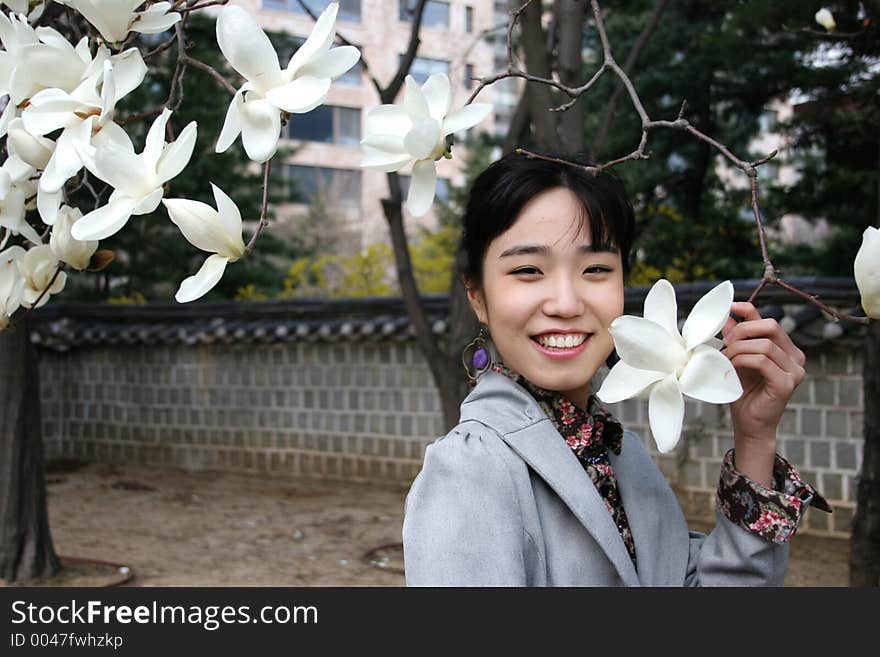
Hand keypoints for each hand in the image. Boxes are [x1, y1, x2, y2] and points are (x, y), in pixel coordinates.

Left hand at [720, 302, 805, 484]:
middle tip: (725, 343)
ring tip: (725, 359)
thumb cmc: (744, 392)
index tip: (730, 308)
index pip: (768, 321)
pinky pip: (763, 361)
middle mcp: (796, 357)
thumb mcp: (737, 360)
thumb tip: (726, 316)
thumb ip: (735, 339)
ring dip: (739, 349)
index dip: (749, 310)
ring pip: (765, 344)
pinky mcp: (787, 384)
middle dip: (742, 330)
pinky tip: (732, 366)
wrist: (749, 423)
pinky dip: (743, 360)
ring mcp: (795, 371)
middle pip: (770, 326)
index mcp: (786, 349)